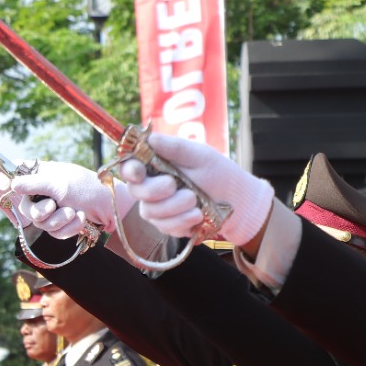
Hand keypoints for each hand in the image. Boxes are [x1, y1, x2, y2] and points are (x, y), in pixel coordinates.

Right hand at [12, 160, 124, 238]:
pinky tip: (80, 220)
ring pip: (41, 224)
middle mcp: (41, 192)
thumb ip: (34, 184)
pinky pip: (54, 233)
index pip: (13, 176)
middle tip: (54, 206)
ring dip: (59, 221)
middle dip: (42, 212)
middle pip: (25, 208)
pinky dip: (68, 228)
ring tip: (74, 213)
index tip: (4, 185)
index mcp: (38, 176)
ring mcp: (50, 210)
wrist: (112, 205)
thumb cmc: (87, 186)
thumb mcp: (59, 183)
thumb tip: (11, 184)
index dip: (5, 181)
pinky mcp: (60, 225)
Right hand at [118, 132, 272, 244]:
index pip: (129, 167)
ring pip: (150, 212)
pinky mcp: (166, 226)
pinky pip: (165, 227)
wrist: (236, 200)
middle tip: (175, 185)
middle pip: (136, 191)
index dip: (129, 170)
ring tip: (196, 201)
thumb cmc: (217, 172)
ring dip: (175, 207)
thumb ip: (174, 148)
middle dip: (155, 190)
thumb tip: (150, 138)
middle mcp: (150, 188)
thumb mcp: (199, 155)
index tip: (139, 172)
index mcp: (155, 166)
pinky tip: (198, 215)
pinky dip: (183, 220)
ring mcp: (157, 209)